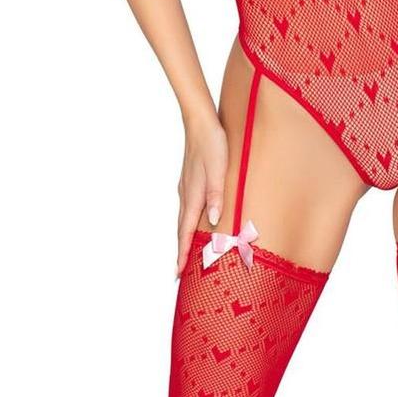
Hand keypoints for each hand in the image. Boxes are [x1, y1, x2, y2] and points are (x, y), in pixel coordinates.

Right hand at [175, 112, 228, 277]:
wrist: (200, 122)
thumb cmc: (212, 144)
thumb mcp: (219, 169)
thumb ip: (216, 196)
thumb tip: (213, 222)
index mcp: (193, 195)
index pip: (186, 232)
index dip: (182, 254)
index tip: (177, 274)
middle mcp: (187, 195)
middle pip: (182, 229)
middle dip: (181, 251)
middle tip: (179, 272)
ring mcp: (187, 187)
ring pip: (184, 219)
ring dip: (184, 237)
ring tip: (186, 253)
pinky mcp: (190, 180)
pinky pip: (187, 208)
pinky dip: (188, 222)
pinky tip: (193, 222)